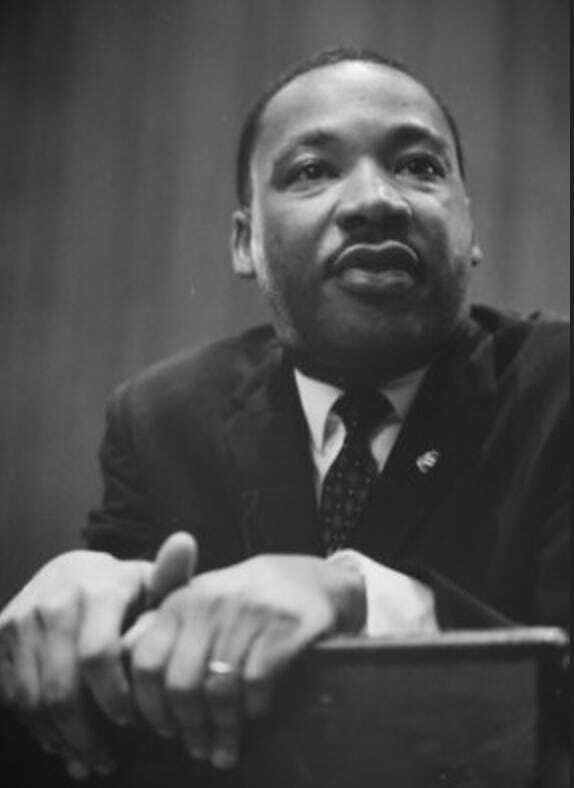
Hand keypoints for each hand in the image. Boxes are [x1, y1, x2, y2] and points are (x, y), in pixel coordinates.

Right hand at [0, 532, 196, 779]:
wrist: (66, 573)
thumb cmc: (122, 589)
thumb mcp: (149, 582)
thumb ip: (170, 576)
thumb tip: (185, 542)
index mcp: (97, 589)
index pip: (98, 655)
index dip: (114, 696)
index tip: (133, 721)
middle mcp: (54, 602)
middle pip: (61, 687)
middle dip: (86, 733)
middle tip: (108, 761)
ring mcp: (22, 620)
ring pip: (33, 698)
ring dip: (61, 738)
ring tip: (88, 759)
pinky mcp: (0, 636)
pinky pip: (13, 695)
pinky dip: (37, 727)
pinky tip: (60, 742)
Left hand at [126, 554, 364, 770]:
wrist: (308, 579)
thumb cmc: (243, 600)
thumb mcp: (200, 603)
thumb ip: (162, 633)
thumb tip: (127, 685)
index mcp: (181, 601)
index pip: (146, 662)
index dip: (148, 705)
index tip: (160, 729)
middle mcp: (209, 604)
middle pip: (180, 684)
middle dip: (186, 726)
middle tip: (195, 747)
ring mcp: (247, 615)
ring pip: (219, 690)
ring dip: (220, 730)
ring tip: (223, 750)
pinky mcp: (283, 629)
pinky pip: (256, 685)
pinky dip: (253, 709)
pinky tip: (255, 716)